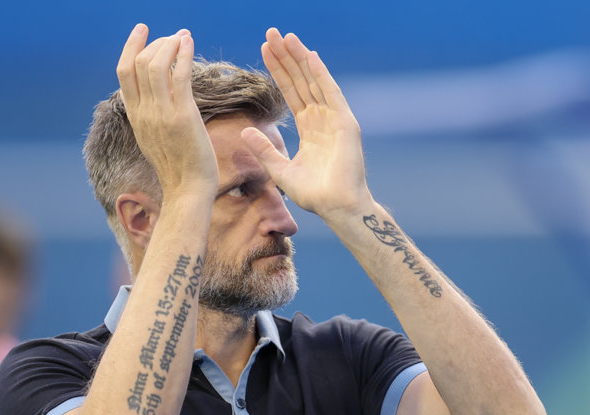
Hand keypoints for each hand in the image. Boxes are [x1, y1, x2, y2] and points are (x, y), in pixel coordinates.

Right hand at [116, 24, 218, 200]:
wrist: (188, 190)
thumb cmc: (178, 166)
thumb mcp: (154, 137)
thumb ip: (150, 114)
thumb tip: (149, 93)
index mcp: (136, 116)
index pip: (124, 73)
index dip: (131, 47)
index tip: (143, 31)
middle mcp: (144, 112)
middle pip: (137, 63)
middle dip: (155, 42)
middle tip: (173, 37)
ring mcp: (161, 114)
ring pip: (155, 64)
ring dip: (169, 44)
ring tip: (183, 37)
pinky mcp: (182, 116)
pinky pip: (179, 75)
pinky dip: (183, 53)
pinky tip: (189, 42)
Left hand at [241, 28, 372, 220]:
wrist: (336, 207)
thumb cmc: (313, 194)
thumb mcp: (280, 170)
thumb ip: (264, 150)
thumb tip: (245, 131)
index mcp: (309, 128)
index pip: (290, 92)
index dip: (278, 71)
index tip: (264, 51)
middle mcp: (322, 119)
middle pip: (300, 81)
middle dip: (286, 57)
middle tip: (272, 33)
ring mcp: (335, 119)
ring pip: (313, 81)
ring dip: (300, 58)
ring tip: (286, 36)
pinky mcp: (345, 123)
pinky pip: (330, 93)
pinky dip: (320, 74)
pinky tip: (309, 56)